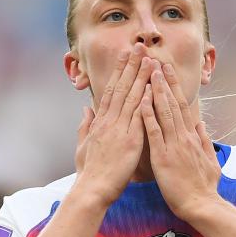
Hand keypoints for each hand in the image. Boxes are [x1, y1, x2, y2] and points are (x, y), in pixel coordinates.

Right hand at [74, 43, 151, 206]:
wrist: (92, 190)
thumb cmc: (89, 172)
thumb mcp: (83, 146)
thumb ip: (85, 126)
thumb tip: (86, 109)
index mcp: (100, 122)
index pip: (111, 90)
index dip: (119, 71)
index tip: (125, 55)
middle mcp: (109, 121)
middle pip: (121, 88)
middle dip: (131, 65)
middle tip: (139, 46)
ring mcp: (119, 130)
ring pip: (131, 97)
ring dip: (141, 76)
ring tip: (149, 58)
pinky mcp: (130, 141)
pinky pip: (139, 116)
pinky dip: (145, 99)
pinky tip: (152, 86)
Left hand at [141, 60, 222, 220]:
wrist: (202, 205)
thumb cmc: (205, 187)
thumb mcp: (211, 161)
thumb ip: (205, 142)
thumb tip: (201, 125)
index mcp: (192, 137)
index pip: (182, 106)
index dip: (173, 87)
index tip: (166, 70)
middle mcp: (183, 137)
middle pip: (173, 103)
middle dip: (163, 81)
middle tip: (155, 61)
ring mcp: (173, 146)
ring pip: (164, 112)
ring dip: (156, 91)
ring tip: (149, 71)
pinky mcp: (163, 157)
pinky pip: (154, 132)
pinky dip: (148, 115)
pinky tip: (142, 101)